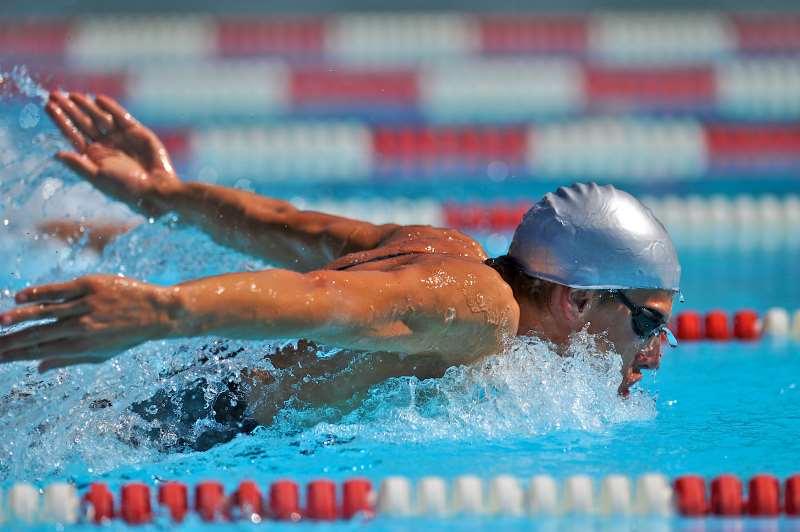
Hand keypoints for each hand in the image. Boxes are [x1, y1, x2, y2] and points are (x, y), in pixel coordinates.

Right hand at [0, 275, 179, 371]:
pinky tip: (21, 297)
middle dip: (9, 340)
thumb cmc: (128, 335)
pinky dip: (40, 293)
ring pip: (46, 312)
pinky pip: (60, 290)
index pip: (40, 352)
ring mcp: (86, 305)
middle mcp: (81, 327)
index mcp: (81, 346)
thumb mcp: (101, 354)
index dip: (15, 355)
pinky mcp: (91, 286)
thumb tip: (37, 367)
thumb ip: (68, 360)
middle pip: (38, 335)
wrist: (159, 312)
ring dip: (19, 318)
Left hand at [46, 92, 180, 216]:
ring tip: (72, 94)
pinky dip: (110, 107)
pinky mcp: (136, 132)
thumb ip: (78, 165)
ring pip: (99, 117)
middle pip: (82, 123)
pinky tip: (98, 99)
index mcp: (94, 157)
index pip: (73, 134)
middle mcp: (105, 145)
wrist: (156, 188)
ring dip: (86, 105)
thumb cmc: (126, 188)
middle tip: (54, 94)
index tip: (48, 105)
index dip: (60, 120)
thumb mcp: (99, 178)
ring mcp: (120, 137)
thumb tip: (56, 154)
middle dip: (69, 109)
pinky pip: (121, 116)